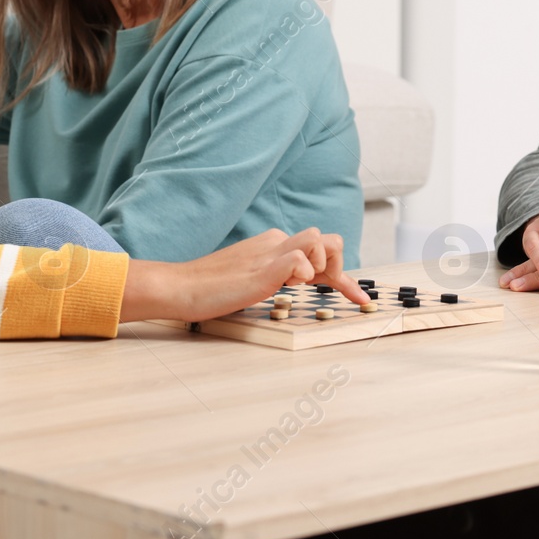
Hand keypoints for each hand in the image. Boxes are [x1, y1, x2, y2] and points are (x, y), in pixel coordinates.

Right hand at [120, 228, 366, 322]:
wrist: (179, 287)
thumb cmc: (209, 289)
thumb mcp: (251, 280)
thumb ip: (274, 275)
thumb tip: (297, 281)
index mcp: (272, 245)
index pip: (319, 249)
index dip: (343, 275)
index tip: (360, 299)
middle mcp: (275, 243)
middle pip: (328, 239)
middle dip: (337, 267)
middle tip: (324, 291)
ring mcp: (269, 254)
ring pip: (318, 240)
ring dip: (320, 266)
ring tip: (298, 286)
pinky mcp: (262, 268)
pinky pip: (299, 260)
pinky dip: (303, 273)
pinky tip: (288, 286)